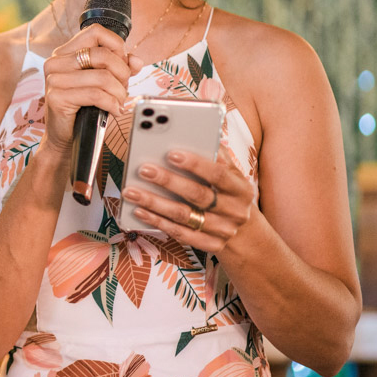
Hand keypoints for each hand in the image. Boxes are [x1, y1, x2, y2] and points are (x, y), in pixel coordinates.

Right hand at [40, 23, 143, 152]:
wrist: (65, 137)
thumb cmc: (83, 108)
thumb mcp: (103, 83)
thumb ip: (119, 67)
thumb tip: (135, 60)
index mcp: (64, 53)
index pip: (95, 32)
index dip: (116, 46)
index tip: (122, 64)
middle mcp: (55, 62)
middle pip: (102, 54)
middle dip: (122, 73)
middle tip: (123, 88)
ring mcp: (54, 80)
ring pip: (102, 76)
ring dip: (118, 92)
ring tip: (118, 102)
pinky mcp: (57, 97)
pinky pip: (96, 95)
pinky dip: (112, 103)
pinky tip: (114, 110)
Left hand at [121, 146, 256, 253]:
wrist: (245, 232)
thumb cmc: (227, 193)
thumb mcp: (230, 175)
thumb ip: (216, 155)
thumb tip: (198, 131)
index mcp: (241, 188)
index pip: (219, 174)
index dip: (195, 164)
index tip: (171, 153)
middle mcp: (235, 211)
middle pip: (198, 195)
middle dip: (168, 181)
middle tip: (144, 169)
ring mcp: (223, 230)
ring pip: (184, 216)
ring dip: (154, 203)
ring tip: (131, 191)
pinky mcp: (211, 245)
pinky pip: (180, 234)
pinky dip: (157, 222)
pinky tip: (139, 211)